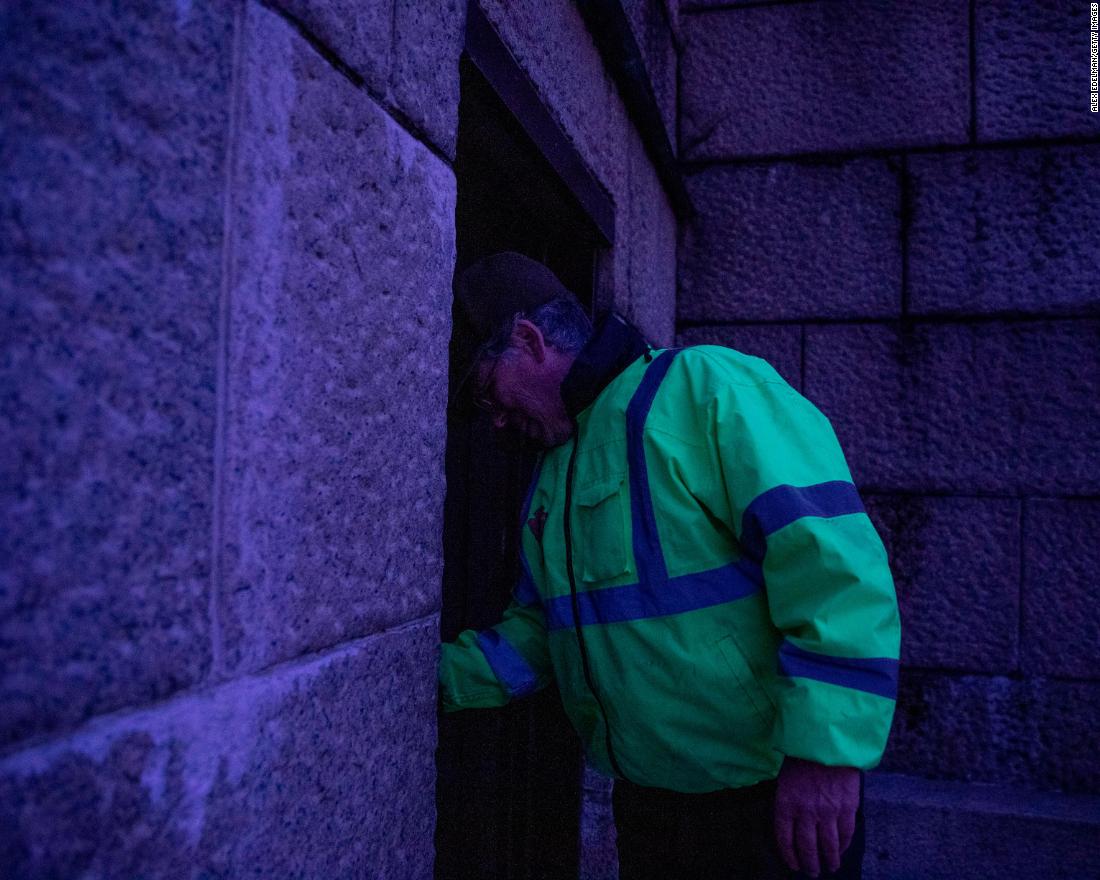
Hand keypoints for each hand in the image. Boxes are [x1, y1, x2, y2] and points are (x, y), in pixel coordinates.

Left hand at [773, 756, 858, 877]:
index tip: (793, 864)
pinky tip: (842, 850)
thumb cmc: (802, 756)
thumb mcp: (786, 778)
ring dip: (829, 860)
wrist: (827, 739)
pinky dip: (844, 845)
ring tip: (830, 867)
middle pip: (807, 847)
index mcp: (786, 803)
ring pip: (828, 845)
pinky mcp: (847, 808)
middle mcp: (806, 811)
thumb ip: (788, 802)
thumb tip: (793, 823)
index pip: (785, 838)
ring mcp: (828, 811)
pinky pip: (845, 833)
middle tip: (812, 872)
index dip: (789, 855)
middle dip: (809, 863)